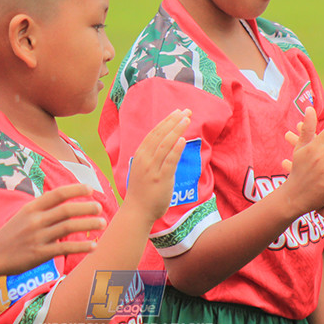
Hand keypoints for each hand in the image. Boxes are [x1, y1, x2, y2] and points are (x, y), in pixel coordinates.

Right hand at [0, 183, 104, 275]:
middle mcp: (35, 220)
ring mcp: (38, 237)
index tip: (90, 189)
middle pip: (66, 210)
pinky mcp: (40, 254)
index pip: (57, 194)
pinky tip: (93, 245)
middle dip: (86, 207)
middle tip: (100, 207)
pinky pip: (64, 248)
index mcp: (32, 207)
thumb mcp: (23, 215)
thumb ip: (42, 208)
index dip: (75, 190)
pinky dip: (81, 246)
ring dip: (88, 224)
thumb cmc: (11, 234)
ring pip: (68, 227)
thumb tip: (65, 201)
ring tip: (102, 223)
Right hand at [122, 109, 190, 223]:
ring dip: (176, 130)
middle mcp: (145, 159)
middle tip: (186, 111)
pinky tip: (182, 139)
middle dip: (174, 121)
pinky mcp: (160, 179)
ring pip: (165, 144)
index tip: (177, 112)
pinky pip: (169, 161)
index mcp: (140, 155)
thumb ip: (153, 157)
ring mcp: (152, 169)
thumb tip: (166, 146)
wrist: (136, 212)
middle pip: (160, 135)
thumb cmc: (142, 192)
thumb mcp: (143, 169)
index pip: (154, 133)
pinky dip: (175, 149)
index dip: (166, 121)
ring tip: (187, 119)